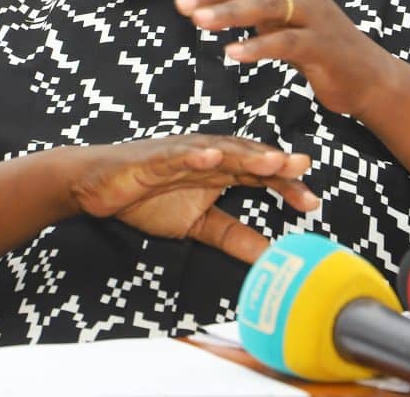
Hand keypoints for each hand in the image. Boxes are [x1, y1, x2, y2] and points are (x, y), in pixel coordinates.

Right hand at [69, 134, 316, 263]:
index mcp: (220, 170)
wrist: (97, 187)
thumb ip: (234, 237)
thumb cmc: (148, 198)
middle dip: (275, 163)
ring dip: (246, 155)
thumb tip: (269, 258)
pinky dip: (195, 155)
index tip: (312, 203)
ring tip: (271, 160)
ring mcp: (182, 154)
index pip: (260, 176)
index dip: (286, 186)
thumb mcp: (199, 226)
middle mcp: (207, 156)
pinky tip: (212, 157)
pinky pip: (177, 155)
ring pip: (219, 151)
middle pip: (248, 158)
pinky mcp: (154, 157)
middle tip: (303, 167)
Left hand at [172, 0, 400, 117]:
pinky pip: (286, 42)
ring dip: (229, 11)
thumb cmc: (313, 43)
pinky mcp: (322, 45)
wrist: (365, 74)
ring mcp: (314, 15)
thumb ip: (248, 3)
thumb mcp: (279, 16)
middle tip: (180, 4)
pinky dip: (257, 47)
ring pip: (267, 4)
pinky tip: (231, 54)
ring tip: (198, 22)